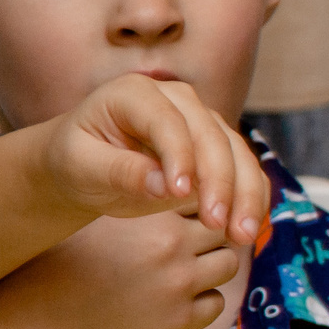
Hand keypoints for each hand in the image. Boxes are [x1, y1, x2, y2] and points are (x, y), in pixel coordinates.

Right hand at [0, 206, 241, 328]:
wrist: (39, 323)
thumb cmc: (64, 266)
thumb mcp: (96, 218)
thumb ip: (135, 199)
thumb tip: (173, 183)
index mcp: (147, 211)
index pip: (202, 191)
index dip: (198, 200)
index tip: (188, 210)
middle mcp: (169, 242)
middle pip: (222, 225)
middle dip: (213, 231)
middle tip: (193, 241)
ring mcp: (178, 283)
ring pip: (228, 263)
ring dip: (213, 265)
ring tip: (186, 270)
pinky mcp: (180, 320)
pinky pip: (216, 303)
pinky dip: (204, 300)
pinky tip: (176, 299)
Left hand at [40, 74, 269, 244]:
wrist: (86, 163)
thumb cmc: (76, 160)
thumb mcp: (81, 166)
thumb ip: (120, 171)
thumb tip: (166, 187)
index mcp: (135, 93)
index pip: (167, 121)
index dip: (179, 155)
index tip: (181, 195)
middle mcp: (177, 99)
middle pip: (212, 135)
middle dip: (220, 182)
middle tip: (218, 224)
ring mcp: (202, 121)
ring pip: (238, 153)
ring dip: (246, 194)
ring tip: (243, 234)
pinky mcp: (217, 147)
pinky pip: (244, 170)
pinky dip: (252, 198)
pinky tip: (250, 228)